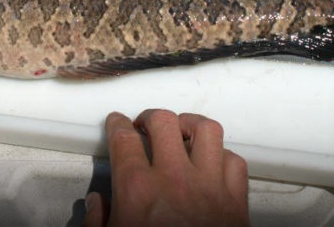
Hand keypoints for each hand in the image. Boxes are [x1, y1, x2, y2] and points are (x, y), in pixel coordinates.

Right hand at [83, 110, 248, 226]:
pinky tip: (211, 163)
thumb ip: (97, 224)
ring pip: (206, 129)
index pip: (124, 138)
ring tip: (180, 131)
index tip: (116, 122)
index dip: (117, 124)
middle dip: (151, 118)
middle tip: (144, 126)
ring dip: (190, 125)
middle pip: (164, 121)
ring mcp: (210, 185)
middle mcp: (174, 178)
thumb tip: (96, 204)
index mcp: (138, 189)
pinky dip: (222, 156)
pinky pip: (234, 160)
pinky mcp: (236, 200)